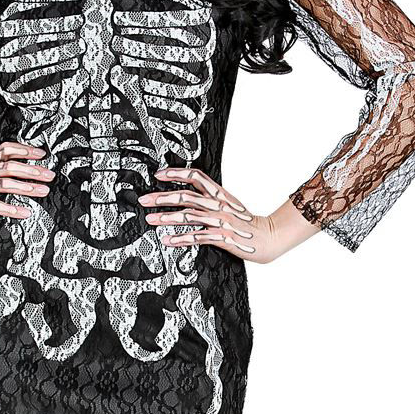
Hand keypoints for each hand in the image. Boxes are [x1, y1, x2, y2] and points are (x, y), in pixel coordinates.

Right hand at [0, 140, 53, 231]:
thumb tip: (25, 171)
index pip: (4, 150)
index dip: (23, 150)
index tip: (42, 154)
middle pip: (8, 166)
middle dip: (31, 170)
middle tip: (49, 175)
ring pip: (2, 184)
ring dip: (25, 187)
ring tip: (42, 191)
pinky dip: (10, 209)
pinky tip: (24, 212)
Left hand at [138, 166, 298, 263]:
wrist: (269, 236)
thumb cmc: (247, 222)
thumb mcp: (230, 204)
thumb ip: (211, 200)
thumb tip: (189, 198)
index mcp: (220, 194)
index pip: (196, 177)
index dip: (176, 173)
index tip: (159, 174)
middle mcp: (219, 205)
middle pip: (187, 196)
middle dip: (163, 197)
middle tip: (145, 200)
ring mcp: (221, 221)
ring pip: (190, 216)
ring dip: (167, 218)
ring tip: (152, 219)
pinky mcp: (223, 238)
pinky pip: (198, 237)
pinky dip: (181, 238)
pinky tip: (169, 240)